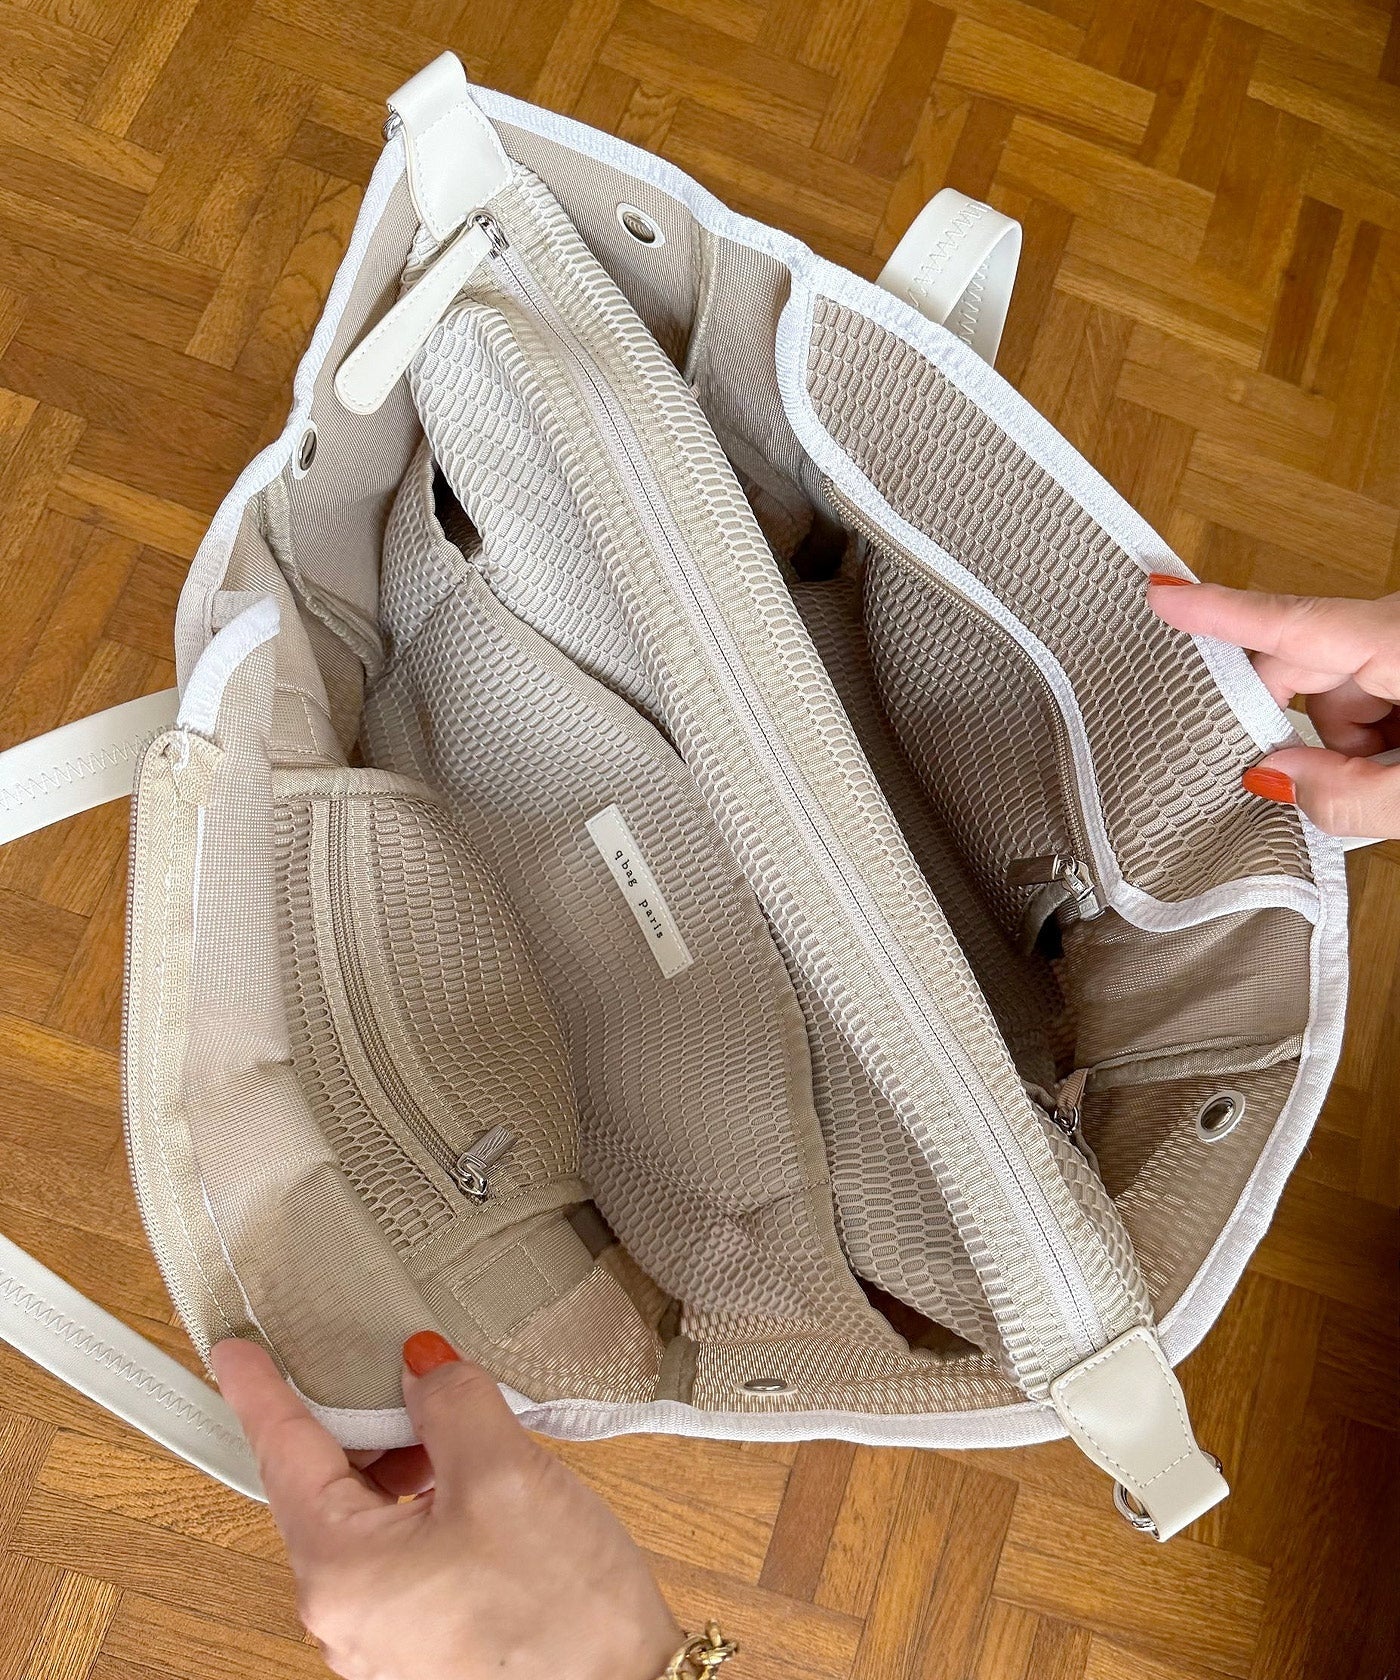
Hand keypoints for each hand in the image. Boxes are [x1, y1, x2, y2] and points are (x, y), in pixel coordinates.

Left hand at [211, 1333, 681, 1679]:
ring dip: (399, 1464)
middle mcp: (344, 1617)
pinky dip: (421, 1505)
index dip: (263, 1391)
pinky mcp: (423, 1644)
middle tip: (394, 1368)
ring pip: (365, 1521)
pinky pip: (398, 1556)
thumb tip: (420, 1366)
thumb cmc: (563, 1614)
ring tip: (456, 1429)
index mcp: (341, 1573)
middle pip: (324, 1489)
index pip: (284, 1454)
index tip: (237, 1353)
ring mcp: (383, 1638)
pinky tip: (470, 1483)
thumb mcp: (506, 1474)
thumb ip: (450, 1401)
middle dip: (359, 1422)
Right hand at [1148, 576, 1399, 838]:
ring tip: (1392, 783)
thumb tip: (1272, 778)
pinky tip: (1399, 768)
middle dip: (1304, 733)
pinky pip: (1369, 698)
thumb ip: (1348, 797)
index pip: (1294, 623)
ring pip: (1338, 694)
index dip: (1219, 611)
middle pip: (1306, 669)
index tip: (1161, 593)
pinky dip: (1373, 740)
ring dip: (1348, 746)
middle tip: (1311, 786)